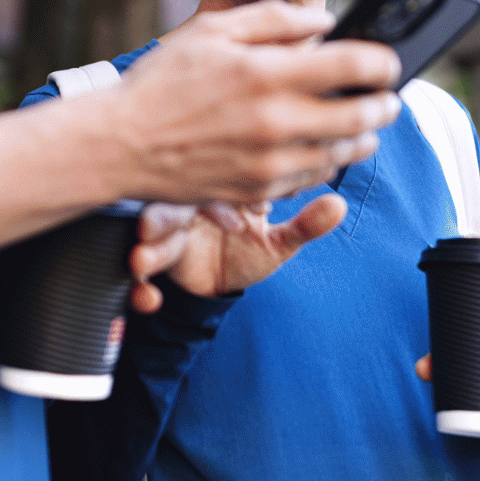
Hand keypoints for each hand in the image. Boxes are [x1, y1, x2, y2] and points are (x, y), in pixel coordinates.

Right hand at [105, 0, 400, 203]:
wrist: (118, 144)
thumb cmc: (161, 82)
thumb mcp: (212, 32)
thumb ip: (274, 21)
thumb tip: (325, 22)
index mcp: (266, 73)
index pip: (353, 66)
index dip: (382, 62)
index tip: (388, 62)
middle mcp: (274, 121)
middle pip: (360, 116)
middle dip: (384, 106)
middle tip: (389, 99)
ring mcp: (268, 162)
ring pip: (341, 153)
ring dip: (363, 139)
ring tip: (367, 127)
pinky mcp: (257, 191)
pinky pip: (310, 179)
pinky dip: (326, 163)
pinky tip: (325, 149)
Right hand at [124, 194, 347, 308]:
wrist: (226, 279)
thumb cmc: (250, 246)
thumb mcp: (278, 240)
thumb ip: (305, 225)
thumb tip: (339, 205)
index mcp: (220, 189)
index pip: (220, 180)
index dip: (228, 193)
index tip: (251, 210)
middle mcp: (190, 205)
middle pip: (174, 199)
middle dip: (165, 212)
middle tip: (158, 225)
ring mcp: (170, 234)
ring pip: (151, 231)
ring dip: (146, 245)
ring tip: (142, 260)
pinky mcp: (160, 264)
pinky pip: (142, 277)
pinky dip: (140, 289)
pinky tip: (148, 300)